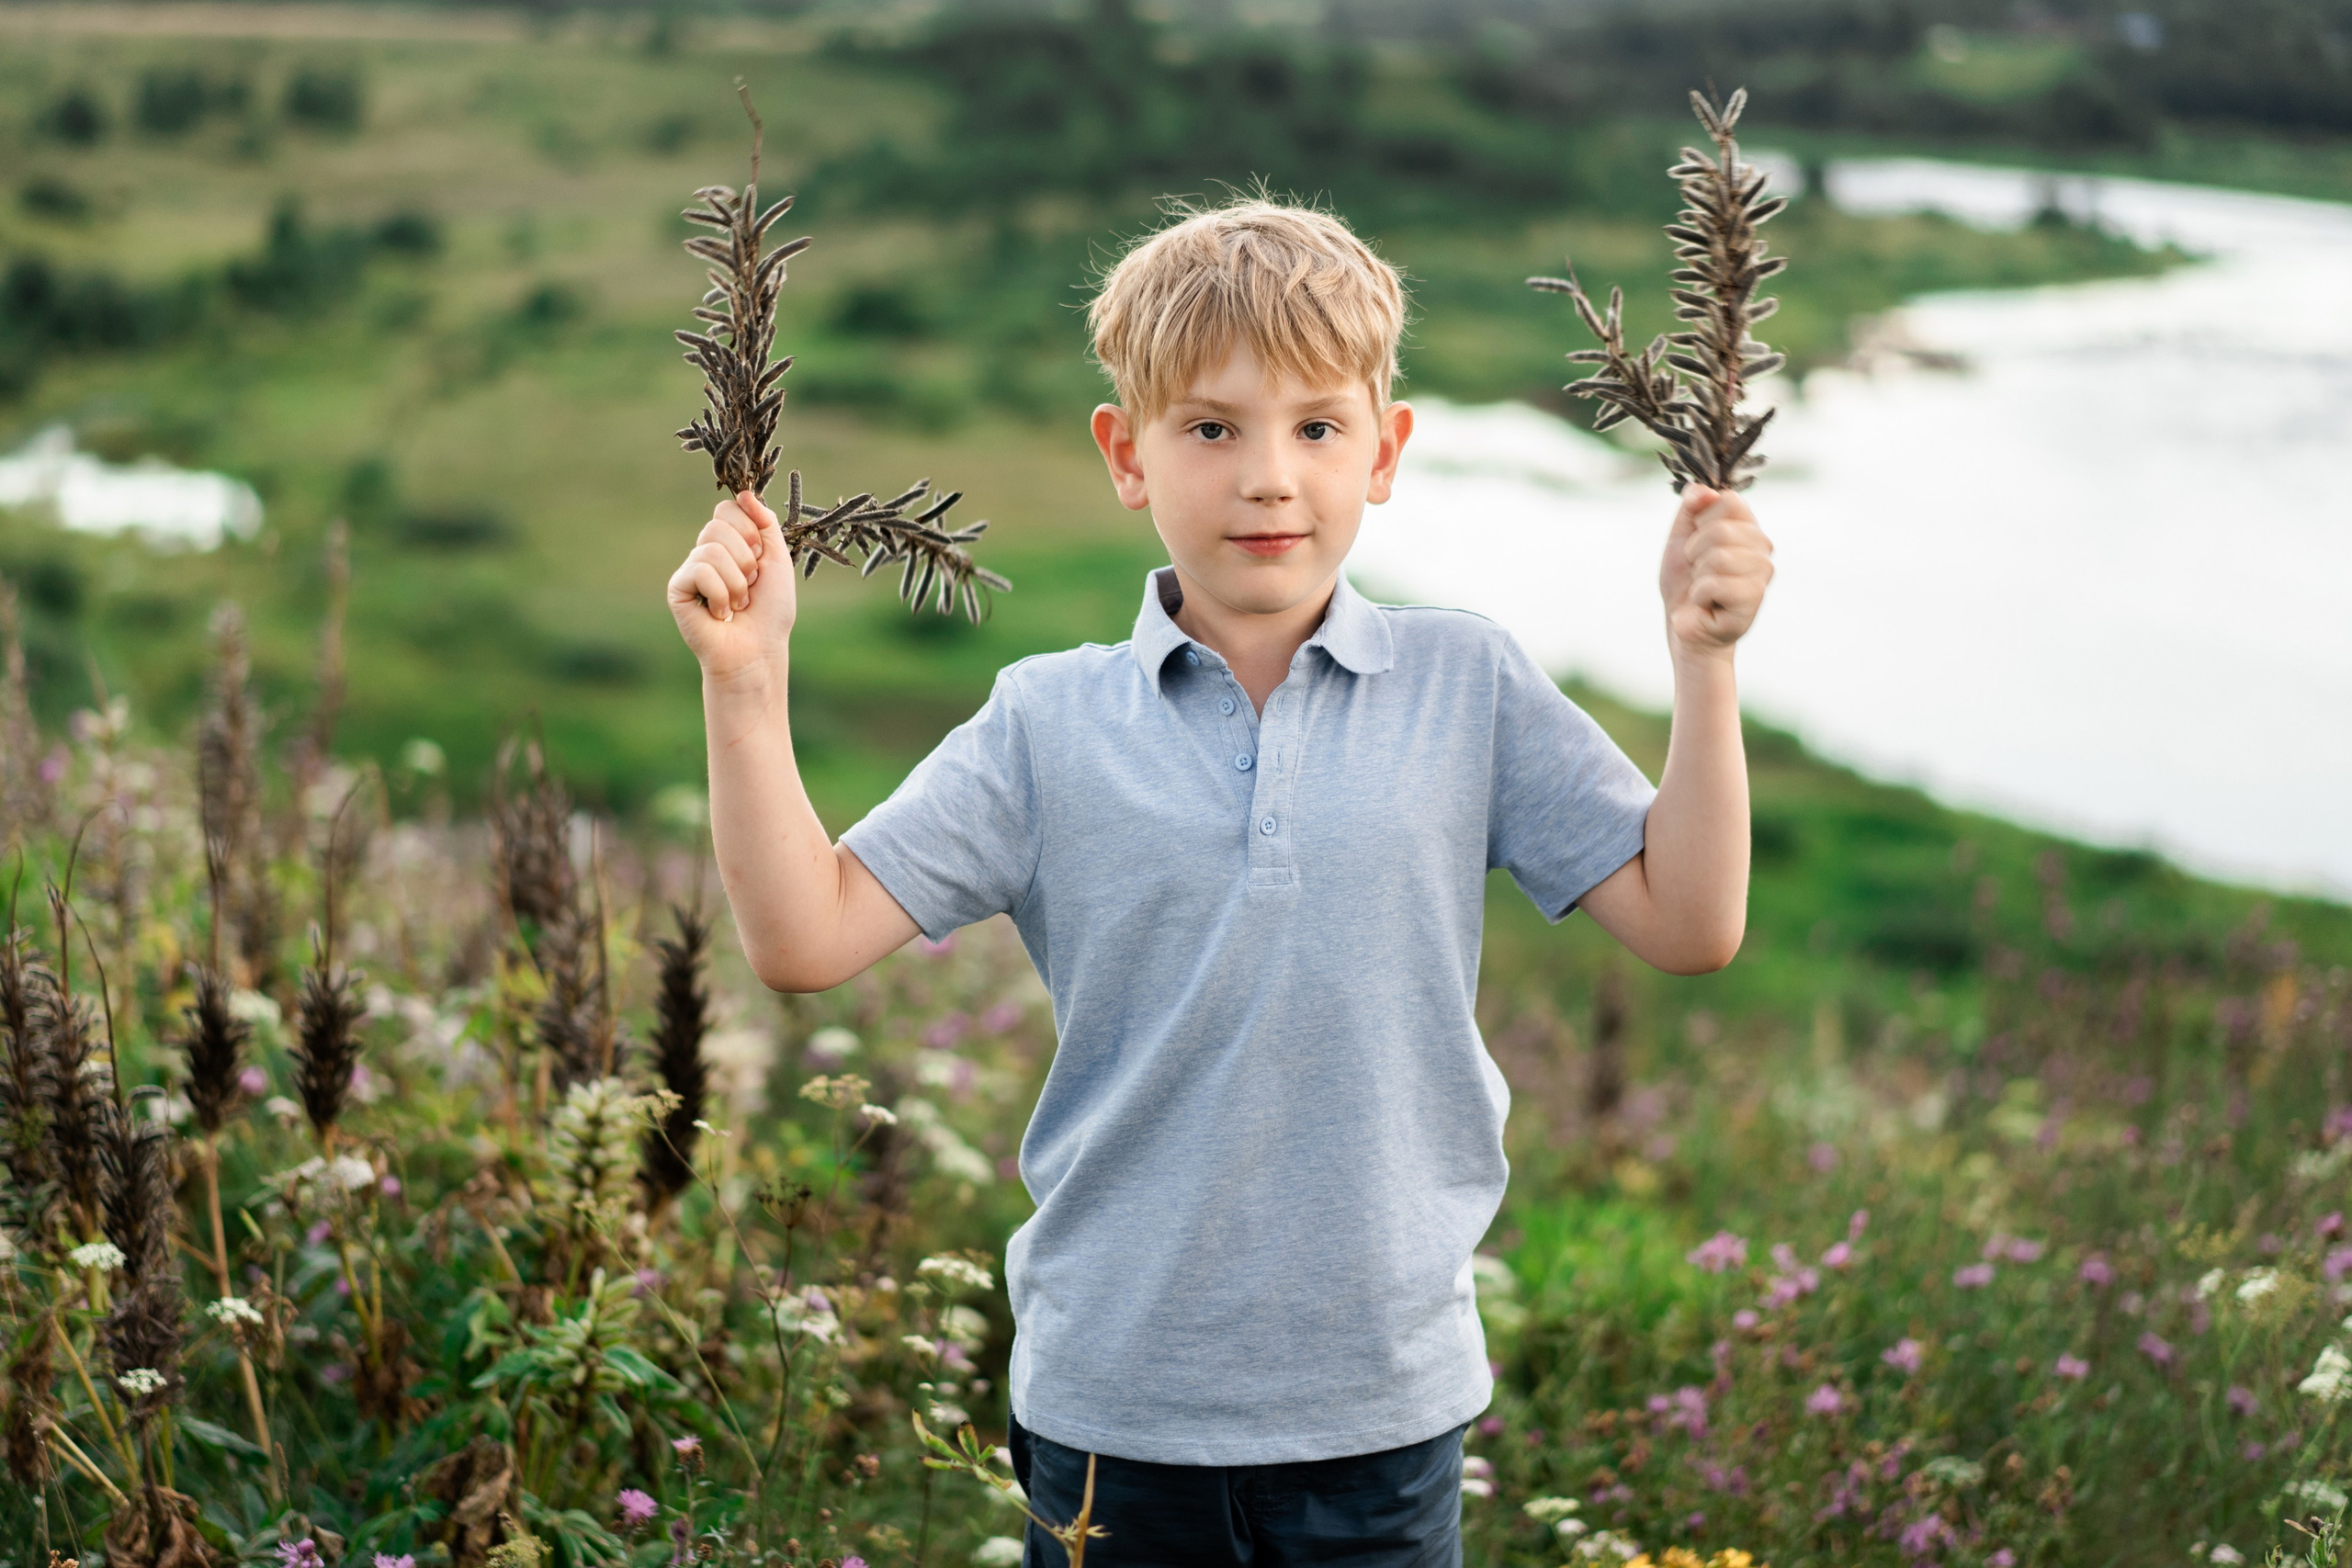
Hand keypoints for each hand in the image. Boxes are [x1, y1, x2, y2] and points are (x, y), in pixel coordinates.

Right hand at [667, 490, 794, 683]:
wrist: (759, 649)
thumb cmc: (771, 611)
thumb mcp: (777, 559)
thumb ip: (765, 523)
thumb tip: (745, 493)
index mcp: (730, 542)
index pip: (729, 508)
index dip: (749, 530)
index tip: (759, 559)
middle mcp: (706, 552)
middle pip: (719, 524)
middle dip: (746, 558)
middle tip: (750, 586)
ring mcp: (690, 569)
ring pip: (712, 549)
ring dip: (736, 582)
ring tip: (737, 604)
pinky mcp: (677, 588)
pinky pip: (699, 570)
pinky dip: (720, 595)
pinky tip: (720, 614)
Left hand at [1659, 484, 1773, 660]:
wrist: (1683, 622)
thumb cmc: (1684, 581)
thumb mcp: (1680, 537)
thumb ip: (1691, 508)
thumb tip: (1702, 489)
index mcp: (1747, 527)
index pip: (1729, 500)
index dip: (1702, 520)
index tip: (1697, 541)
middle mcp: (1763, 547)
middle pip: (1721, 529)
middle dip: (1694, 552)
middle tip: (1698, 570)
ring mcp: (1762, 573)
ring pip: (1719, 557)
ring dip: (1698, 576)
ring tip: (1704, 587)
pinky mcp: (1754, 599)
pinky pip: (1714, 584)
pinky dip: (1699, 596)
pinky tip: (1708, 605)